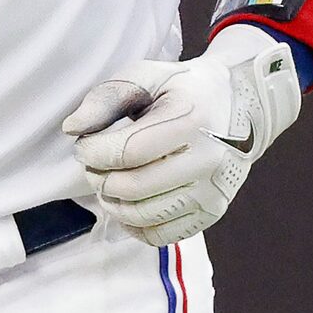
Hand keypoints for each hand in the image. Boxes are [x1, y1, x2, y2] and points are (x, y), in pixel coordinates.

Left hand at [61, 23, 303, 244]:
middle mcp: (208, 160)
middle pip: (132, 187)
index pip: (126, 151)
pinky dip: (134, 225)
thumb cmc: (183, 90)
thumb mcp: (146, 77)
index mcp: (191, 121)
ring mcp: (214, 190)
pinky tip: (126, 205)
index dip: (92, 152)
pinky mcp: (212, 212)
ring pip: (144, 215)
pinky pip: (162, 236)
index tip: (84, 145)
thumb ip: (106, 98)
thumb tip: (72, 129)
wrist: (240, 106)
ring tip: (107, 182)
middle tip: (94, 165)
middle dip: (98, 177)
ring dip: (111, 202)